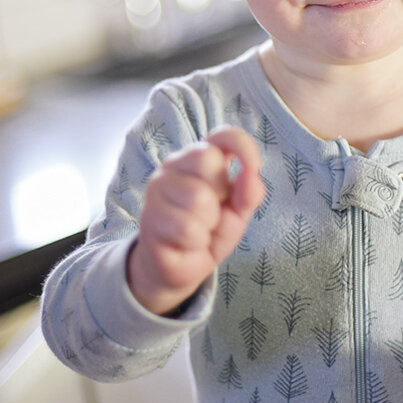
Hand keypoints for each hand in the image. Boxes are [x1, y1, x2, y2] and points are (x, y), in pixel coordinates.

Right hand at [127, 127, 264, 315]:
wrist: (179, 267)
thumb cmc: (209, 230)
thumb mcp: (238, 213)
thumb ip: (249, 193)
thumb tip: (252, 174)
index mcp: (199, 158)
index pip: (221, 135)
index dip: (242, 146)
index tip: (253, 167)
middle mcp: (174, 166)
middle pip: (207, 158)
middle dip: (221, 192)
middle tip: (213, 211)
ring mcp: (157, 189)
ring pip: (198, 196)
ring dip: (209, 222)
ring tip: (200, 229)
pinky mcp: (149, 217)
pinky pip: (187, 227)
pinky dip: (197, 240)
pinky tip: (188, 243)